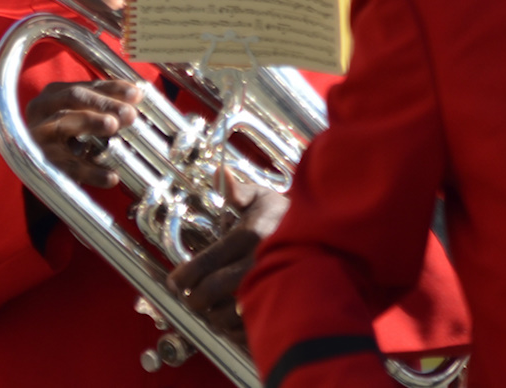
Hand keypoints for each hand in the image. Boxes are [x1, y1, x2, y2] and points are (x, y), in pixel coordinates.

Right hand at [24, 80, 142, 187]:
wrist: (37, 166)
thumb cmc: (65, 137)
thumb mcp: (80, 117)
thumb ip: (104, 106)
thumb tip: (140, 98)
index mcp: (54, 93)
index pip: (88, 86)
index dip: (113, 89)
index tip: (137, 95)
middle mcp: (42, 109)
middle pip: (74, 98)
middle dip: (103, 104)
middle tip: (129, 113)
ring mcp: (38, 134)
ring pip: (63, 123)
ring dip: (90, 122)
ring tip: (112, 126)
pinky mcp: (40, 161)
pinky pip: (66, 166)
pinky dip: (90, 172)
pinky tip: (110, 177)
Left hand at [167, 167, 289, 344]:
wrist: (330, 244)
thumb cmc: (289, 219)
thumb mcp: (265, 197)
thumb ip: (238, 191)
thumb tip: (220, 173)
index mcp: (251, 236)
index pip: (206, 262)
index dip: (184, 276)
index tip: (175, 282)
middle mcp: (259, 264)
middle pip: (210, 293)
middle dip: (194, 298)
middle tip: (190, 296)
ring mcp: (270, 290)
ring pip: (225, 317)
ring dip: (213, 315)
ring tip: (211, 308)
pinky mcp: (280, 312)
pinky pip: (247, 332)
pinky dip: (234, 330)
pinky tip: (232, 318)